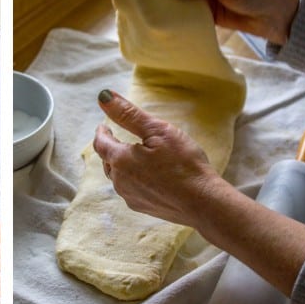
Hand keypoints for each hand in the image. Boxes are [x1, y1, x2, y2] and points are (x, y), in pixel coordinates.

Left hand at [93, 90, 304, 295]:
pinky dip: (133, 179)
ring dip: (120, 165)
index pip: (101, 143)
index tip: (104, 126)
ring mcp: (130, 197)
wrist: (203, 203)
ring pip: (117, 177)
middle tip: (117, 140)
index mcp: (120, 160)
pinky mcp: (142, 207)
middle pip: (107, 161)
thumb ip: (128, 114)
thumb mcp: (158, 131)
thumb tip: (103, 96)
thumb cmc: (183, 164)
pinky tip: (146, 176)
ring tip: (132, 157)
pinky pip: (130, 189)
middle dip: (110, 149)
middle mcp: (119, 181)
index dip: (101, 132)